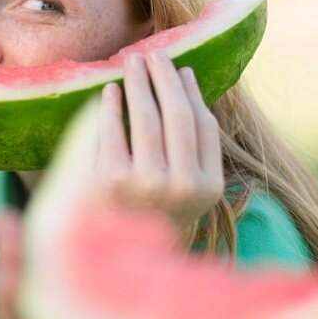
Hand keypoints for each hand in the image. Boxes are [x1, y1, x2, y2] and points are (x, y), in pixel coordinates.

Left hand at [97, 52, 223, 233]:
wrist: (111, 264)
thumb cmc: (150, 217)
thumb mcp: (185, 193)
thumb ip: (193, 149)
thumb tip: (185, 83)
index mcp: (207, 188)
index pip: (204, 127)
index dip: (192, 94)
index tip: (181, 70)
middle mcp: (182, 186)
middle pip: (178, 116)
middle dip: (165, 79)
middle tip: (155, 54)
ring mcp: (146, 184)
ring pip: (147, 118)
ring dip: (140, 83)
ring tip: (132, 61)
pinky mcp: (111, 182)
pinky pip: (113, 132)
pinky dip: (111, 107)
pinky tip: (109, 90)